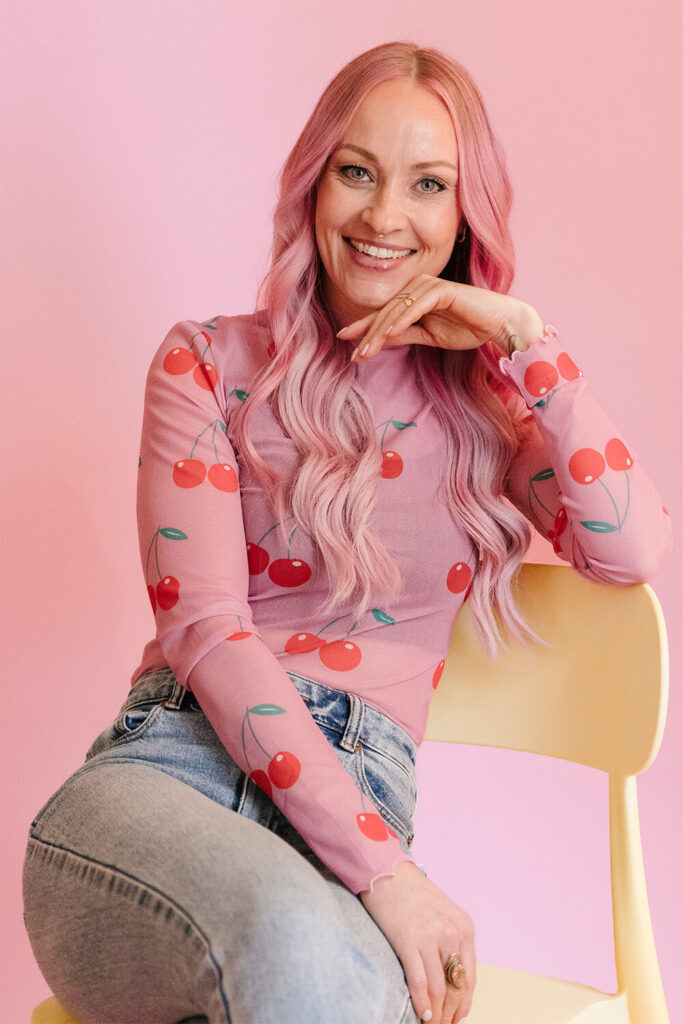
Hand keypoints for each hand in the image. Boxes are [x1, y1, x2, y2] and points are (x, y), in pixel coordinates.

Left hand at [336, 274, 542, 359]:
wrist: (499, 323)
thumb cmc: (468, 328)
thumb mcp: (429, 336)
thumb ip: (405, 335)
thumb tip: (378, 341)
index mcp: (413, 297)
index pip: (383, 314)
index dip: (363, 327)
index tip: (344, 341)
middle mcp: (418, 287)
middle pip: (386, 313)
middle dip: (368, 334)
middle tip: (354, 354)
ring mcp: (429, 286)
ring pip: (397, 310)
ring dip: (380, 331)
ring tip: (366, 349)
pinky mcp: (442, 290)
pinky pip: (417, 306)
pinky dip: (402, 319)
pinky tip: (389, 333)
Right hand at [360, 861, 475, 1023]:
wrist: (386, 870)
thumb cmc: (411, 893)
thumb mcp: (441, 914)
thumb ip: (449, 942)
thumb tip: (448, 981)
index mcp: (464, 927)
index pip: (469, 978)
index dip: (463, 1004)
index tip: (457, 1018)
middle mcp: (451, 933)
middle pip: (455, 987)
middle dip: (450, 1013)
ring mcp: (430, 937)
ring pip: (439, 989)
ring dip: (436, 1013)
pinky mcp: (408, 940)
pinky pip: (419, 981)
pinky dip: (422, 1002)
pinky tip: (422, 1014)